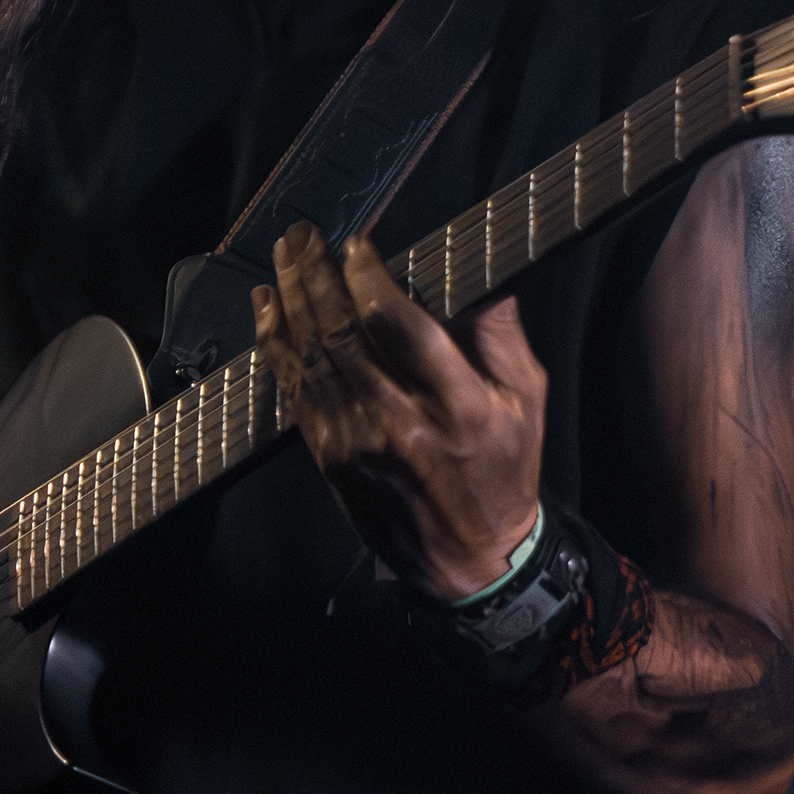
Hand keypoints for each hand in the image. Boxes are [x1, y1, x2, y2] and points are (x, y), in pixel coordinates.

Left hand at [254, 221, 545, 600]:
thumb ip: (501, 336)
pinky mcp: (330, 458)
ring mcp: (358, 442)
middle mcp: (401, 420)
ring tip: (283, 257)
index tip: (359, 246)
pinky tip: (268, 312)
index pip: (398, 324)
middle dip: (316, 276)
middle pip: (343, 333)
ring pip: (310, 357)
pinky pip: (295, 390)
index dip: (370, 277)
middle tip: (303, 234)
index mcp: (458, 403)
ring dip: (289, 301)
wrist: (471, 558)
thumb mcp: (525, 401)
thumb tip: (483, 277)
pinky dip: (277, 346)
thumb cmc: (503, 470)